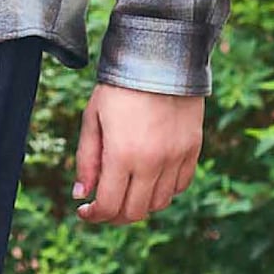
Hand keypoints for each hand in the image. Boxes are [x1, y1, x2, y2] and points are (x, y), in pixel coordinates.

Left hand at [71, 81, 203, 224]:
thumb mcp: (93, 118)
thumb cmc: (120, 87)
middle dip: (114, 215)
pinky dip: (163, 190)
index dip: (94, 215)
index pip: (109, 206)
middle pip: (135, 212)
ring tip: (126, 190)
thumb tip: (81, 194)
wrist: (160, 58)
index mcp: (122, 154)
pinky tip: (150, 178)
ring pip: (159, 204)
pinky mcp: (192, 150)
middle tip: (103, 206)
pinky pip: (180, 186)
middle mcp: (152, 162)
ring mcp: (176, 158)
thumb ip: (86, 159)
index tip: (84, 211)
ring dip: (139, 204)